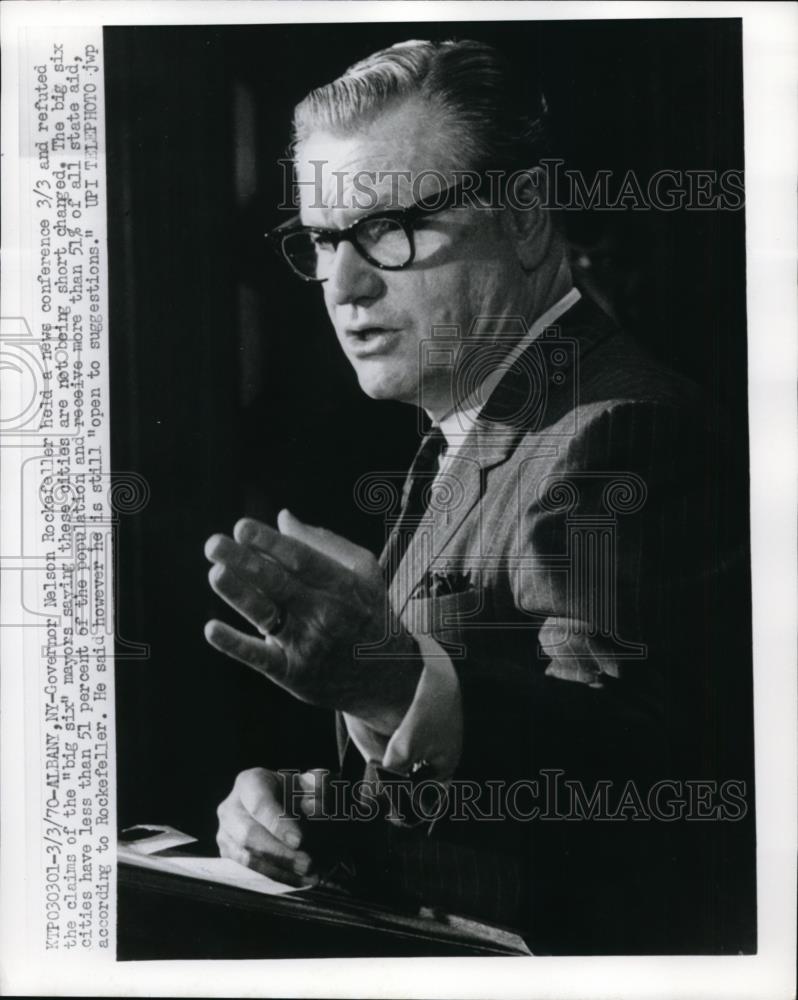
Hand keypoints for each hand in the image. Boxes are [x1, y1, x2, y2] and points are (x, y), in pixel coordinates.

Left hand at [204, 511, 420, 733]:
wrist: (385, 675)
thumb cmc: (367, 610)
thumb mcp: (362, 572)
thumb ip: (323, 543)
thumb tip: (282, 518)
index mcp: (342, 584)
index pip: (301, 559)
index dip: (270, 542)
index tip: (242, 527)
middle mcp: (324, 613)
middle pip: (278, 582)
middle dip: (244, 562)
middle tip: (213, 544)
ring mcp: (307, 644)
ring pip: (266, 615)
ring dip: (238, 594)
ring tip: (216, 573)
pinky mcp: (292, 673)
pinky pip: (260, 658)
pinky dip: (235, 645)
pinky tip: (212, 629)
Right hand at [216, 767, 321, 886]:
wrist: (280, 803)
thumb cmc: (294, 792)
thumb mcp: (309, 783)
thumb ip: (317, 789)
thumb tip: (315, 807)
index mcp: (250, 782)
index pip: (259, 804)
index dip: (277, 824)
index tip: (299, 840)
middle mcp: (231, 807)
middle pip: (249, 835)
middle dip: (280, 853)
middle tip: (307, 863)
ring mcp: (226, 832)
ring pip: (246, 857)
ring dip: (278, 870)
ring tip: (306, 875)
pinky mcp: (228, 853)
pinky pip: (247, 871)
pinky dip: (273, 878)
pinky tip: (296, 880)